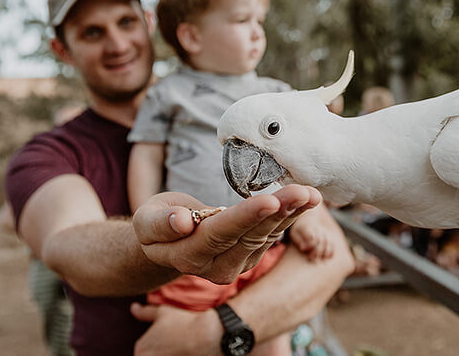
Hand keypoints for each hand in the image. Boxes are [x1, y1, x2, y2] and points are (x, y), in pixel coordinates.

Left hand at [131, 302, 220, 355]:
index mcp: (140, 348)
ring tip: (177, 348)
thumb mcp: (162, 312)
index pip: (141, 351)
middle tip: (173, 344)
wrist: (207, 335)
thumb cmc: (184, 322)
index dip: (154, 345)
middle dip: (159, 351)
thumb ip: (144, 312)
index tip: (166, 340)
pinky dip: (175, 355)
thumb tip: (134, 307)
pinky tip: (183, 352)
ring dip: (166, 354)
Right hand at [133, 184, 321, 283]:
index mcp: (189, 256)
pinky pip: (273, 233)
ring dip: (292, 214)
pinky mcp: (252, 255)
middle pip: (251, 236)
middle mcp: (217, 266)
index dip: (245, 217)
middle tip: (303, 192)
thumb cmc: (157, 225)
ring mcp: (238, 264)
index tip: (270, 200)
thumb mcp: (147, 220)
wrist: (170, 243)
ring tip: (312, 194)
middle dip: (279, 212)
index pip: (220, 234)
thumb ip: (160, 224)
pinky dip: (291, 215)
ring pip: (267, 235)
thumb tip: (181, 221)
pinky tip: (308, 200)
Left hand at [289, 213, 334, 260]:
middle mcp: (318, 228)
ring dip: (326, 252)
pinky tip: (328, 257)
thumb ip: (298, 241)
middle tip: (312, 259)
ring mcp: (325, 232)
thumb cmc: (299, 229)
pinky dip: (331, 250)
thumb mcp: (294, 233)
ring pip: (328, 242)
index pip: (312, 236)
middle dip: (317, 251)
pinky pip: (332, 243)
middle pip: (321, 240)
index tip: (304, 250)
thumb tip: (303, 249)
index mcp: (308, 227)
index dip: (310, 245)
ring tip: (321, 259)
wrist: (308, 218)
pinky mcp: (329, 235)